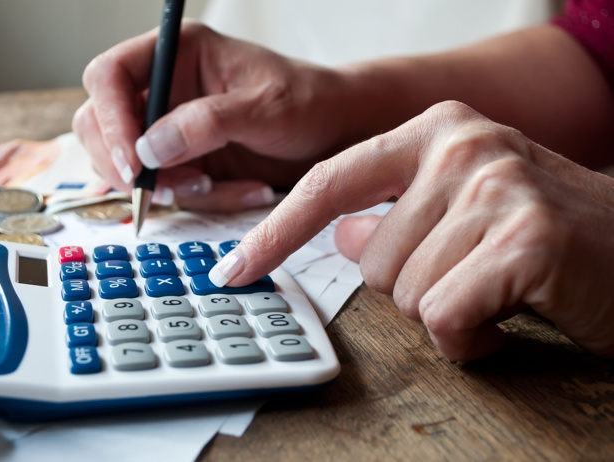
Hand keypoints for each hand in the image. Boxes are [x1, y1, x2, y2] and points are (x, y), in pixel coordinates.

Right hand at [73, 20, 349, 211]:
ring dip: (168, 186)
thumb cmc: (307, 103)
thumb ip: (207, 122)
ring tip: (217, 183)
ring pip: (129, 165)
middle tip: (167, 188)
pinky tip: (237, 189)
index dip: (110, 119)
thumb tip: (149, 149)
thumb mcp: (265, 107)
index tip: (134, 162)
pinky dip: (195, 199)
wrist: (333, 133)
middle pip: (100, 124)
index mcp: (177, 54)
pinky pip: (166, 189)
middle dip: (129, 164)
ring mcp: (169, 129)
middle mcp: (164, 90)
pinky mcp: (183, 161)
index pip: (109, 76)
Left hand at [209, 101, 613, 360]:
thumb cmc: (546, 235)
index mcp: (436, 132)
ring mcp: (495, 187)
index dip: (276, 233)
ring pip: (406, 295)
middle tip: (474, 273)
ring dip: (449, 311)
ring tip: (499, 288)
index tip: (236, 268)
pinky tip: (512, 312)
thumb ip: (394, 212)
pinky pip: (447, 319)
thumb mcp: (463, 207)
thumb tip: (337, 233)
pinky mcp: (524, 240)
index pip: (328, 184)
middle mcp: (461, 147)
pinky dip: (473, 338)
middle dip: (416, 287)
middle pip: (370, 260)